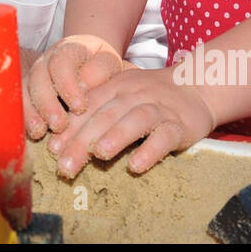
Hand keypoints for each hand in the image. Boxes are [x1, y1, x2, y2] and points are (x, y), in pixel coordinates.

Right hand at [23, 34, 122, 138]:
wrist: (90, 63)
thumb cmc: (100, 67)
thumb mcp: (107, 64)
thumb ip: (98, 72)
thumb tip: (83, 87)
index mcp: (68, 49)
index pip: (61, 64)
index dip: (68, 86)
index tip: (80, 108)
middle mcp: (46, 60)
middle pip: (39, 78)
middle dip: (47, 103)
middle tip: (59, 125)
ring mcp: (34, 75)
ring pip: (24, 90)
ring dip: (31, 112)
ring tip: (39, 131)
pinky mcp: (27, 91)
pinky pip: (20, 103)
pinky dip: (24, 118)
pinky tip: (33, 133)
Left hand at [46, 66, 215, 177]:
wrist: (197, 86)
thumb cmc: (150, 96)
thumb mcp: (121, 94)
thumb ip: (95, 110)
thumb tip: (60, 139)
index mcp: (115, 86)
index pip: (88, 106)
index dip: (70, 127)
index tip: (53, 149)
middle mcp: (134, 94)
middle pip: (105, 115)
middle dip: (83, 140)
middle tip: (66, 166)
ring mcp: (158, 108)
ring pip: (135, 119)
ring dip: (115, 137)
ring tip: (98, 155)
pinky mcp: (180, 124)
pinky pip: (165, 136)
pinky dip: (150, 150)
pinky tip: (136, 166)